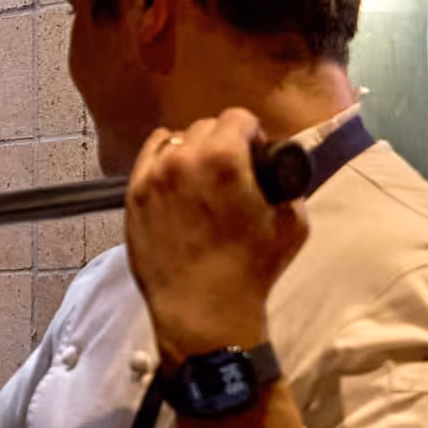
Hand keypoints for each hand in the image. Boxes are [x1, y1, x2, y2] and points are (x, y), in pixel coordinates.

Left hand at [125, 109, 308, 364]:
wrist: (203, 310)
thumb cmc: (252, 269)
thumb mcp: (293, 222)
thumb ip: (287, 184)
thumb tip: (276, 169)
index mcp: (224, 158)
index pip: (239, 117)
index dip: (252, 133)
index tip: (255, 154)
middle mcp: (184, 158)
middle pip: (206, 127)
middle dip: (223, 141)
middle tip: (230, 169)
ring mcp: (153, 176)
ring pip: (175, 140)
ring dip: (193, 150)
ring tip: (201, 177)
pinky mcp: (133, 196)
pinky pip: (149, 158)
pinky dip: (164, 160)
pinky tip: (175, 176)